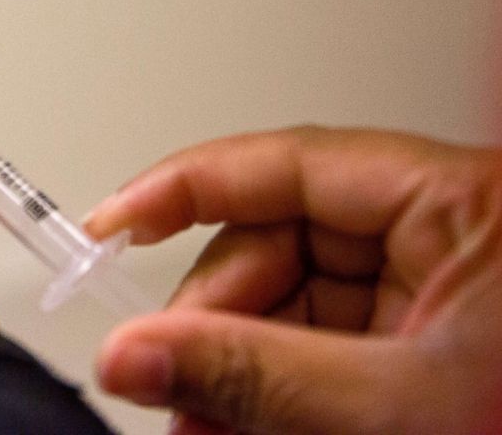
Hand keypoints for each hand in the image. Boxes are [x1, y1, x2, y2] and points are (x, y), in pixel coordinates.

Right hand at [85, 127, 501, 433]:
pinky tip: (245, 425)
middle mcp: (439, 230)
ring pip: (291, 298)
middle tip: (167, 382)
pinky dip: (276, 386)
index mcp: (456, 202)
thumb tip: (135, 351)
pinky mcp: (423, 337)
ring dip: (238, 363)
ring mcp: (429, 285)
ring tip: (204, 425)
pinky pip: (320, 340)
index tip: (112, 225)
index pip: (286, 162)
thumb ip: (255, 376)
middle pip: (277, 239)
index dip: (184, 186)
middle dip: (214, 317)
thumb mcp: (398, 408)